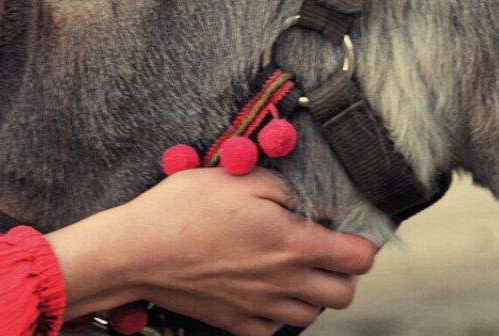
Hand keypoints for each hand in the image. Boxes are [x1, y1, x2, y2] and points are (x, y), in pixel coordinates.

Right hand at [50, 168, 375, 335]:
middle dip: (343, 273)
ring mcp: (259, 307)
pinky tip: (263, 290)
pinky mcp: (233, 321)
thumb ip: (284, 189)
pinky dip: (277, 314)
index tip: (343, 230)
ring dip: (311, 293)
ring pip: (311, 315)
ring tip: (291, 268)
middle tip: (322, 250)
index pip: (359, 258)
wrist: (137, 251)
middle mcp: (284, 283)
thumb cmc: (185, 208)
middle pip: (344, 294)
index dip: (360, 242)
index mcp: (294, 245)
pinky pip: (273, 330)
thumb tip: (309, 203)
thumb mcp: (241, 178)